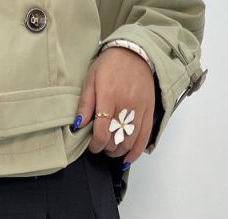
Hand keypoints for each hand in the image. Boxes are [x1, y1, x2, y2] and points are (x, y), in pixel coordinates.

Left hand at [74, 47, 155, 164]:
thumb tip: (78, 125)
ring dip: (118, 151)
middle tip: (101, 145)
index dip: (95, 145)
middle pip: (115, 140)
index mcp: (109, 98)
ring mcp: (140, 110)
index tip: (92, 145)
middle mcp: (126, 106)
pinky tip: (127, 159)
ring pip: (129, 142)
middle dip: (106, 148)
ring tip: (111, 149)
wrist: (135, 51)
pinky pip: (144, 137)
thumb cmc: (110, 65)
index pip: (102, 133)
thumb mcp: (91, 79)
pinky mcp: (149, 111)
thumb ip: (85, 104)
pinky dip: (135, 152)